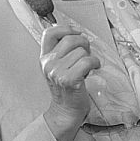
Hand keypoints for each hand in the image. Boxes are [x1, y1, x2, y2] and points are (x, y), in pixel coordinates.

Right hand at [40, 24, 99, 140]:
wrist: (66, 111)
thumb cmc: (67, 87)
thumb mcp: (58, 66)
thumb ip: (62, 50)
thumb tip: (75, 32)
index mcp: (44, 57)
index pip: (49, 33)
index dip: (66, 29)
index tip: (77, 33)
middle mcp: (48, 63)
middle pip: (71, 39)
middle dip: (84, 43)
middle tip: (86, 53)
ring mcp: (57, 72)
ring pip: (81, 51)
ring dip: (89, 57)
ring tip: (87, 67)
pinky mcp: (68, 80)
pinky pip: (87, 61)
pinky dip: (95, 63)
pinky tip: (94, 68)